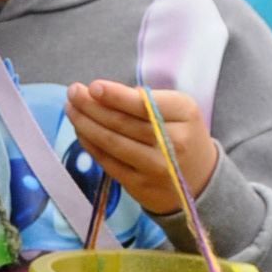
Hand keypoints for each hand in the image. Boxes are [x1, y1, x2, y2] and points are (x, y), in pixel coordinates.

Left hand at [65, 80, 217, 219]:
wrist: (200, 180)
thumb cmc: (182, 135)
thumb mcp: (179, 111)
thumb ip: (147, 101)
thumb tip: (102, 93)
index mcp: (185, 114)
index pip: (144, 104)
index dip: (115, 96)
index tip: (93, 86)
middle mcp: (173, 141)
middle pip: (123, 122)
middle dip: (92, 105)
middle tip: (73, 92)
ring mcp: (156, 166)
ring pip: (112, 142)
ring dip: (85, 123)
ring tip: (70, 108)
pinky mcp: (140, 185)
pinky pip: (108, 161)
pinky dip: (90, 144)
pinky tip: (79, 130)